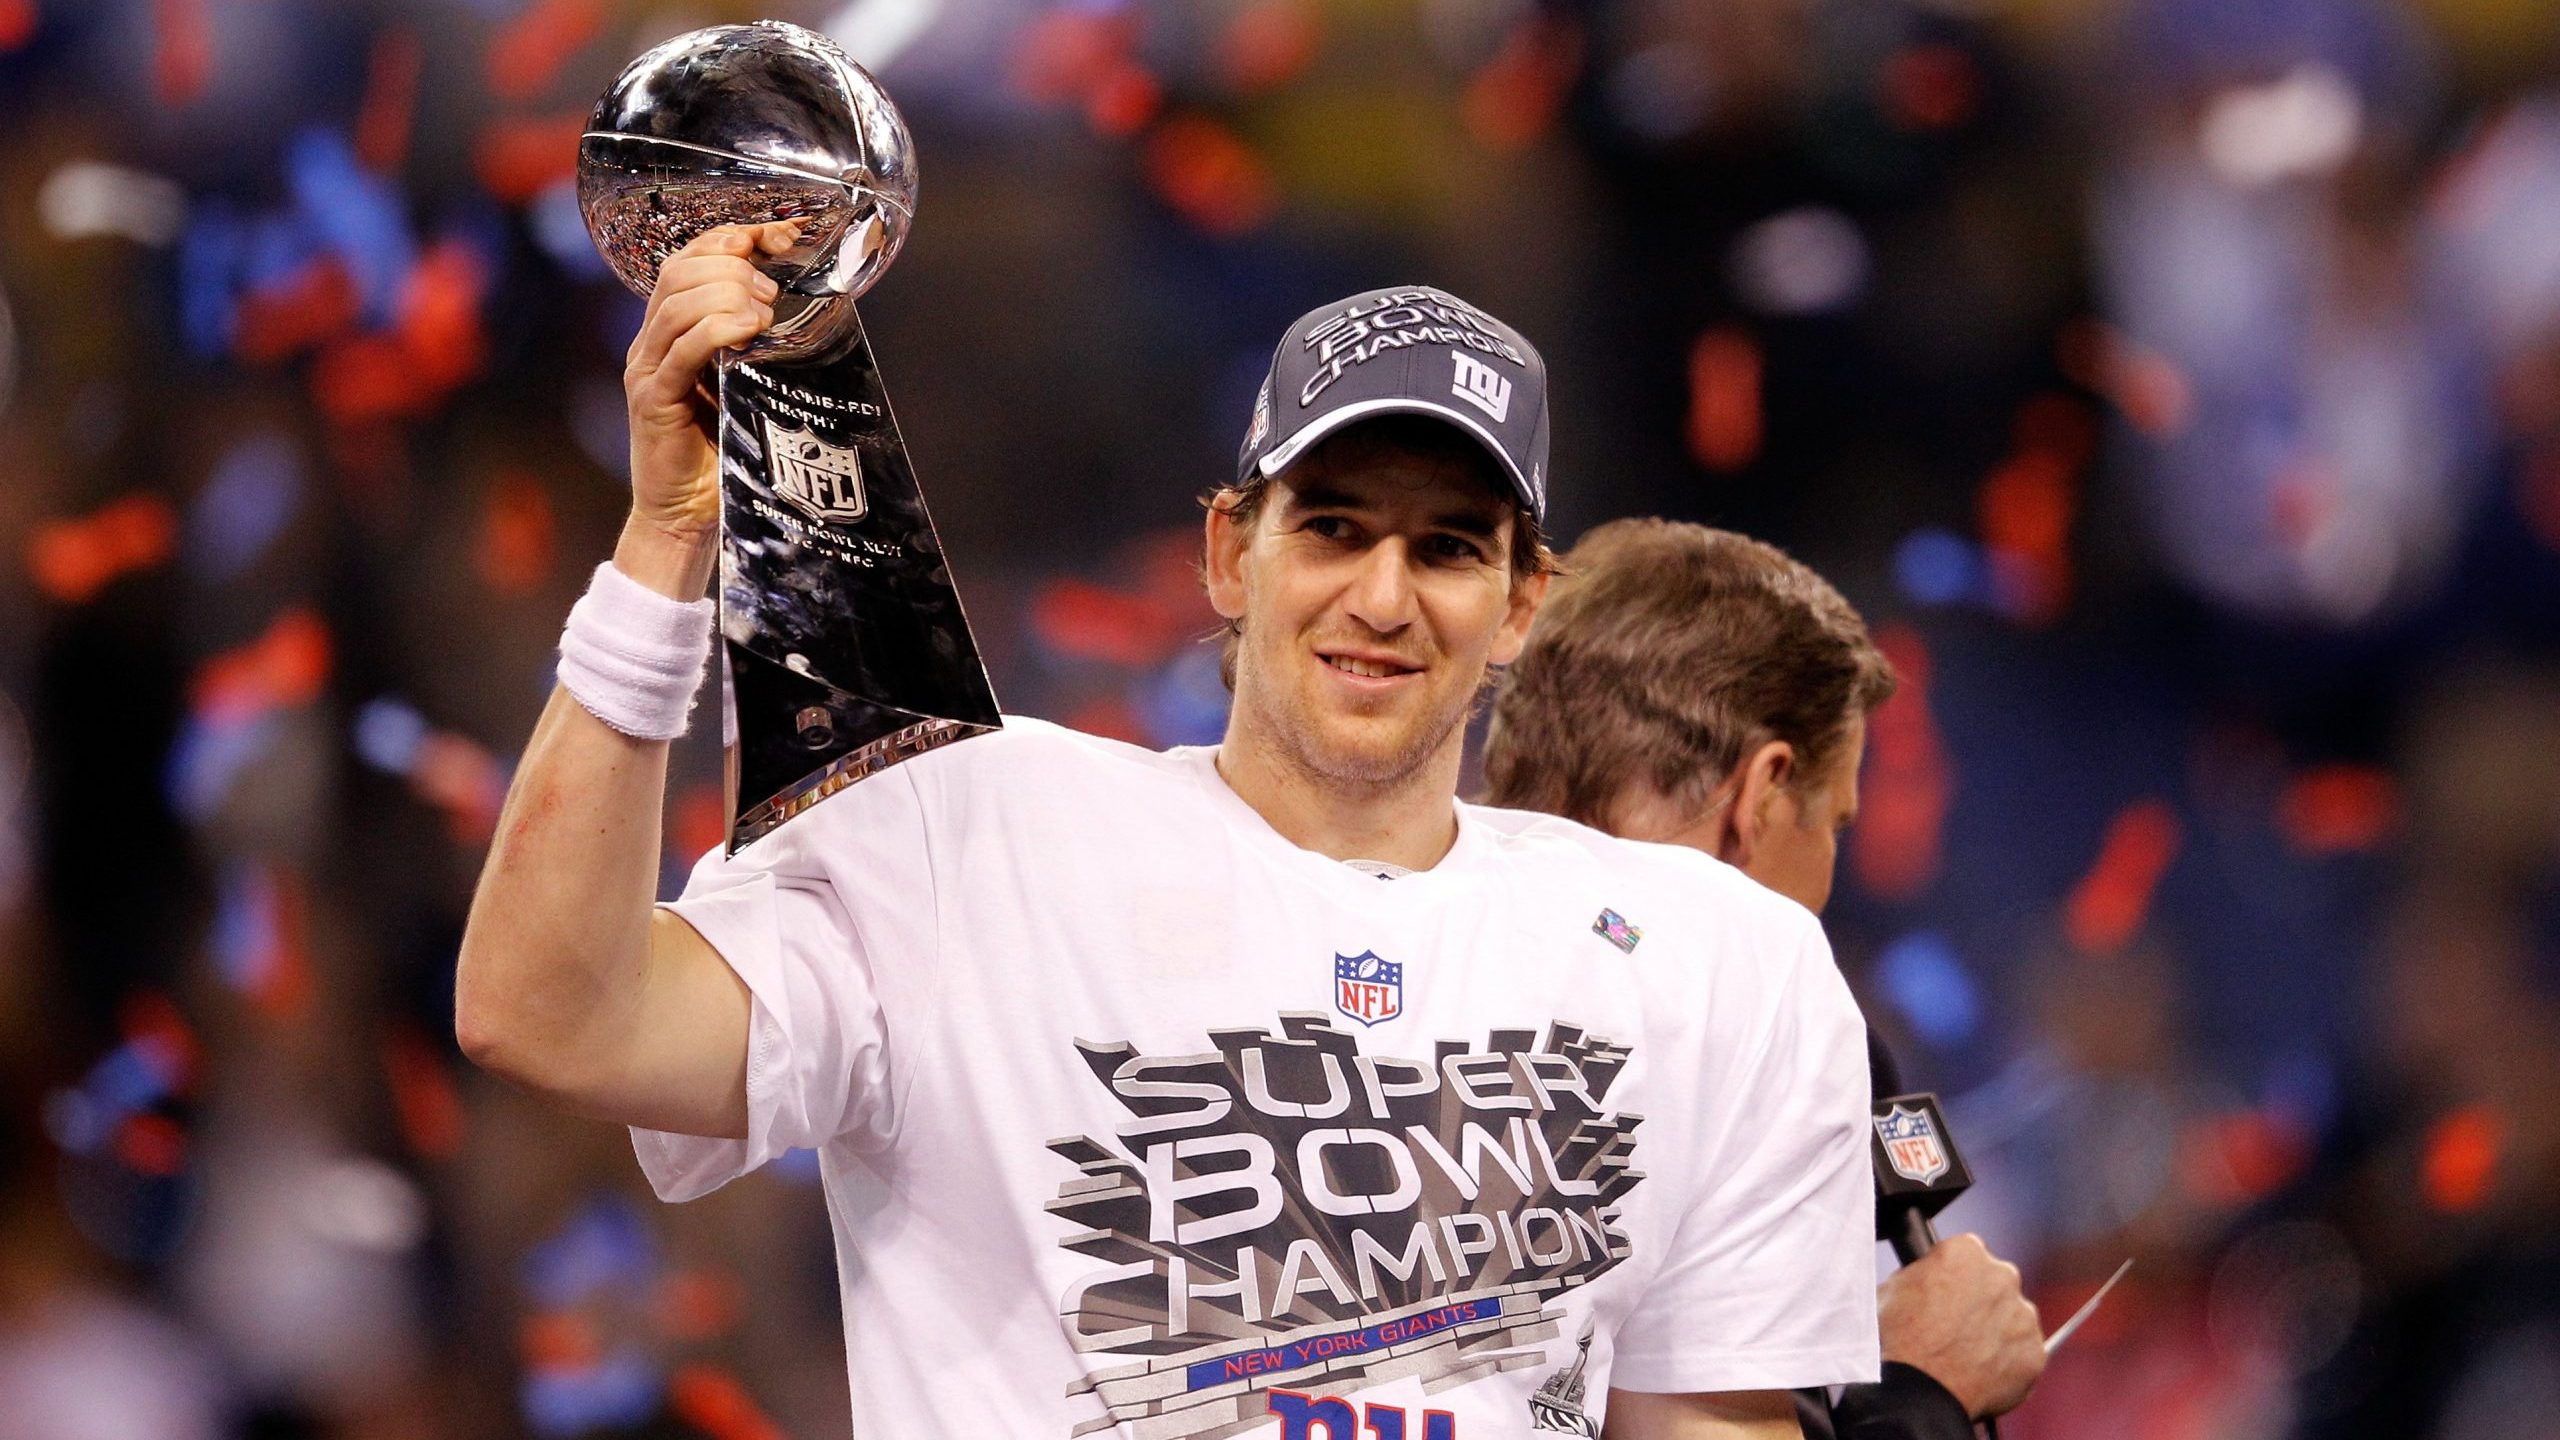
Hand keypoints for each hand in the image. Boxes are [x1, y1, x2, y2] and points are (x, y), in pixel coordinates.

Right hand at [617, 221, 797, 588]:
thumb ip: (751, 344)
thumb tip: (795, 304)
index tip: (780, 235)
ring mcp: (647, 368)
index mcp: (669, 330)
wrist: (685, 516)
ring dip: (729, 294)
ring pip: (679, 302)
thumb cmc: (721, 451)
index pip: (690, 259)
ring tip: (764, 314)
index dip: (733, 237)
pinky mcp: (652, 398)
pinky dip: (717, 329)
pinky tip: (749, 330)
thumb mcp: (742, 382)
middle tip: (772, 293)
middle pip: (681, 270)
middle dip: (735, 268)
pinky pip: (681, 348)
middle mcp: (650, 342)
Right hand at [1877, 1233, 2044, 1419]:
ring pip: (2013, 1319)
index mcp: (1966, 1252)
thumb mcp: (1892, 1287)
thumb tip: (1930, 1278)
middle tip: (1955, 1328)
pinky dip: (2007, 1363)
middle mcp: (2003, 1276)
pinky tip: (1980, 1374)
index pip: (1967, 1255)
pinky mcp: (2036, 1354)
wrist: (1917, 1390)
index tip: (1943, 1296)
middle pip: (1996, 1283)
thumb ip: (1923, 1275)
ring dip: (1997, 1331)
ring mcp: (2024, 1316)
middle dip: (1980, 1301)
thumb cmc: (1898, 1339)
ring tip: (1966, 1356)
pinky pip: (2024, 1355)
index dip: (1952, 1277)